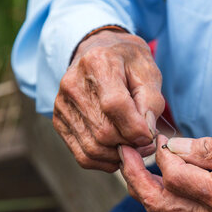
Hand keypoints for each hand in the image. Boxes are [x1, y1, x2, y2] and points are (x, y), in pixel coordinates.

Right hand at [53, 30, 164, 171]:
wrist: (97, 51)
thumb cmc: (127, 62)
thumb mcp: (148, 72)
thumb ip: (151, 101)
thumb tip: (146, 133)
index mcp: (97, 63)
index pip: (114, 105)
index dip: (136, 128)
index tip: (150, 135)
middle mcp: (73, 84)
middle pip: (103, 132)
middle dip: (130, 144)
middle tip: (146, 143)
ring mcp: (62, 105)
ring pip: (93, 148)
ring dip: (119, 155)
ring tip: (134, 146)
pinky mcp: (59, 121)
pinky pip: (82, 155)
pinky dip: (104, 161)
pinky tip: (118, 151)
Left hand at [119, 135, 211, 211]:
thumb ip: (209, 149)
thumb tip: (172, 146)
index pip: (175, 177)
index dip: (162, 154)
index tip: (159, 136)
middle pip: (158, 203)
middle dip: (134, 177)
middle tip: (124, 152)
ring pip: (164, 211)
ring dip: (145, 187)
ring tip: (135, 162)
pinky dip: (163, 194)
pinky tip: (160, 176)